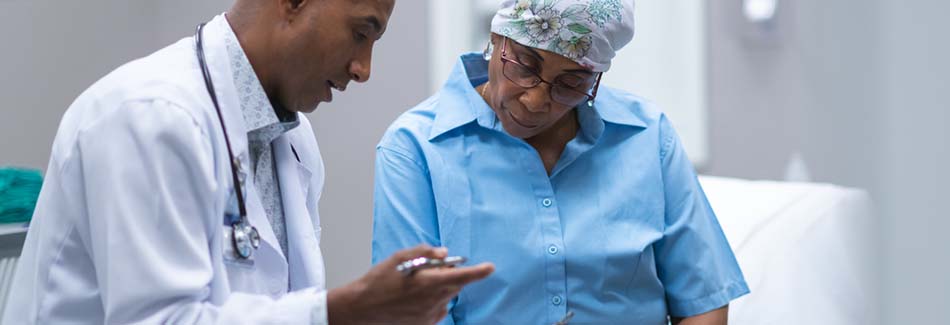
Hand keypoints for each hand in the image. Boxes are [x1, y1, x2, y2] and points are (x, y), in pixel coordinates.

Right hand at [327, 244, 494, 324]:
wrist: (362, 308)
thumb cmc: (379, 281)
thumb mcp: (400, 258)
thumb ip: (425, 252)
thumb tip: (445, 254)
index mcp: (429, 282)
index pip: (461, 276)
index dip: (478, 272)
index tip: (490, 268)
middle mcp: (432, 301)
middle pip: (454, 285)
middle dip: (450, 275)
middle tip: (432, 268)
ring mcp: (428, 315)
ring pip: (446, 298)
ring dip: (439, 289)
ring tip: (416, 286)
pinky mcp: (423, 324)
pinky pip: (437, 310)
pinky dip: (433, 302)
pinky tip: (415, 299)